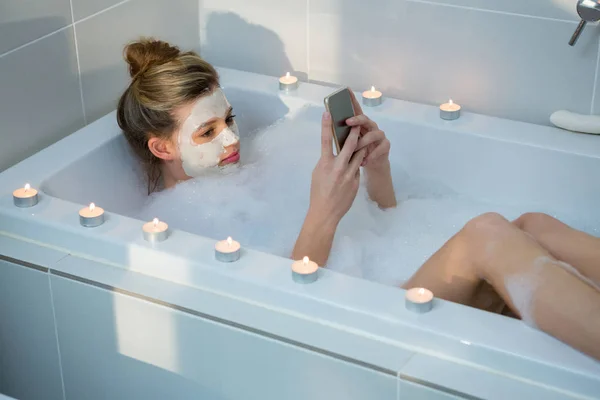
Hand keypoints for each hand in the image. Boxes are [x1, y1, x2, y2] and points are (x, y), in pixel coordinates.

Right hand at [309, 111, 366, 227]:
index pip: (325, 141)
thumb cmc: (317, 192)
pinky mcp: (356, 182)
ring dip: (361, 147)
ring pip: (359, 156)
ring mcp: (349, 175)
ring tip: (363, 139)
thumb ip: (326, 161)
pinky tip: (356, 164)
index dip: (326, 125)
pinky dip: (357, 164)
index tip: (327, 112)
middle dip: (355, 132)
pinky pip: (358, 169)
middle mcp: (338, 167)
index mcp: (325, 164)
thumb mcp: (317, 173)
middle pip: (350, 145)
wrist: (326, 212)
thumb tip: (333, 152)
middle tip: (358, 123)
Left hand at [345, 90, 390, 169]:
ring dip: (362, 142)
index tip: (346, 90)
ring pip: (373, 134)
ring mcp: (380, 135)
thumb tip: (330, 130)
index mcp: (360, 124)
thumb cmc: (357, 152)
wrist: (373, 165)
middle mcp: (370, 126)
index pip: (356, 110)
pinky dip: (371, 155)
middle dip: (357, 119)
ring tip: (354, 149)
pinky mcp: (385, 146)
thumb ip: (343, 136)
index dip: (352, 99)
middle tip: (347, 122)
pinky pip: (380, 148)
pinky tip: (364, 161)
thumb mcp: (348, 144)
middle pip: (365, 119)